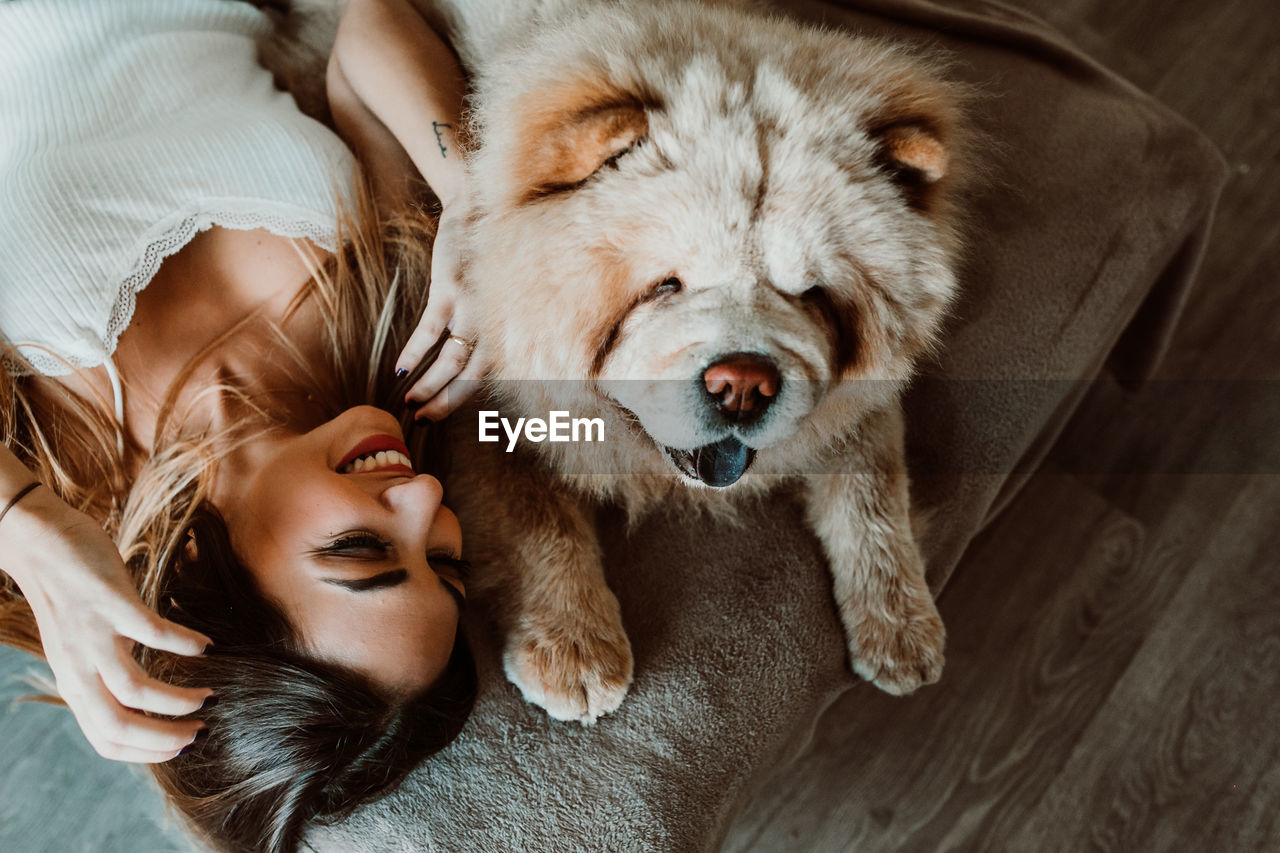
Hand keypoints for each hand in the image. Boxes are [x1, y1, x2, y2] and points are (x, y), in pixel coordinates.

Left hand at [1, 487, 211, 762]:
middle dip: (166, 737)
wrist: (36, 540)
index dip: (146, 751)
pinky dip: (185, 644)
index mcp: (74, 681)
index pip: (104, 738)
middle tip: (202, 730)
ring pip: (135, 690)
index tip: (182, 746)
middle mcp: (79, 666)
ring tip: (209, 694)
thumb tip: (142, 696)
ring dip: (178, 700)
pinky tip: (205, 645)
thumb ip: (102, 671)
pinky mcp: (111, 603)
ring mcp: (94, 635)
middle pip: (119, 725)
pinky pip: (154, 634)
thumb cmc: (68, 591)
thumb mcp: (78, 644)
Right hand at [396, 203, 485, 419]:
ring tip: (410, 404)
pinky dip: (414, 352)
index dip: (467, 396)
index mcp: (509, 325)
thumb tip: (468, 358)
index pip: (491, 372)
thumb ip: (490, 323)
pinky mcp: (451, 288)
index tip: (447, 413)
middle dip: (447, 401)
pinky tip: (400, 370)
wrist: (480, 207)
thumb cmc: (489, 254)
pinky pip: (430, 329)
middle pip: (472, 373)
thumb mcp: (499, 292)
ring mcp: (475, 306)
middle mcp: (497, 321)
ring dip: (428, 384)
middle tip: (424, 422)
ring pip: (450, 358)